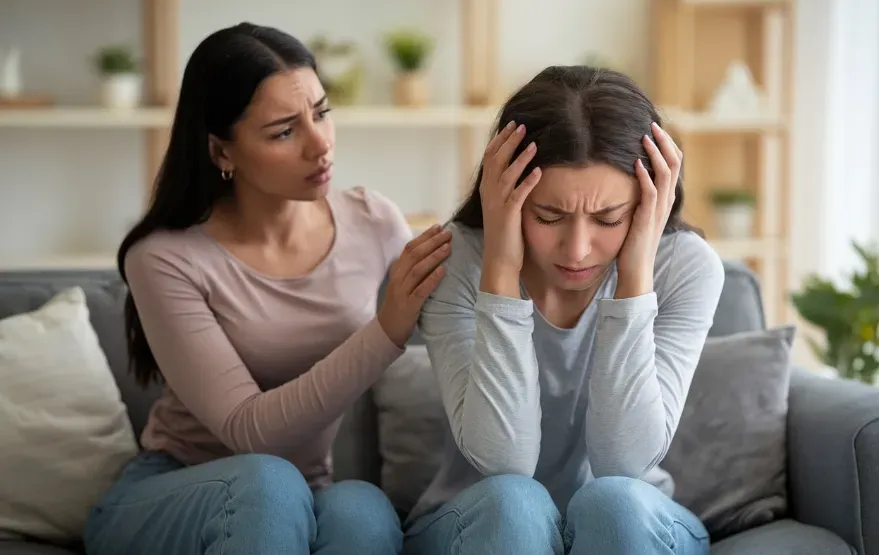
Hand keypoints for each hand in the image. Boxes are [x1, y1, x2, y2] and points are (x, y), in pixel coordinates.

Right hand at [378, 225, 451, 346]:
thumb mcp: (403, 283)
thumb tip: (432, 252)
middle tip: (448, 234)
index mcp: (397, 271)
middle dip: (432, 242)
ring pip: (417, 270)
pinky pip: (421, 290)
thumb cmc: (400, 304)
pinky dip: (432, 280)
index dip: (424, 237)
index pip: (410, 248)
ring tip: (448, 248)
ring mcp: (402, 292)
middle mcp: (398, 278)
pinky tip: (443, 272)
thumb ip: (413, 269)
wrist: (388, 330)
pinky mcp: (408, 306)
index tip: (439, 227)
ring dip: (434, 257)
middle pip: (414, 255)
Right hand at [478, 121, 542, 297]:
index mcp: (487, 189)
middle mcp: (489, 193)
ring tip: (533, 143)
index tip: (511, 126)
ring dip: (520, 157)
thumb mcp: (503, 207)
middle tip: (522, 126)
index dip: (500, 140)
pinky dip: (528, 181)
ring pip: (506, 174)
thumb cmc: (505, 235)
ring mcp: (497, 204)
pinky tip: (538, 171)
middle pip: (496, 160)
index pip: (490, 158)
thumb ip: (507, 189)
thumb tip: (518, 173)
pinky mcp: (508, 215)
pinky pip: (518, 194)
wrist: (499, 260)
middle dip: (509, 141)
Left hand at [616, 122, 681, 298]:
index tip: (655, 129)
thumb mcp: (637, 215)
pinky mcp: (647, 220)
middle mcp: (666, 203)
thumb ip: (638, 198)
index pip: (674, 165)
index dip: (667, 146)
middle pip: (675, 164)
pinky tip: (636, 162)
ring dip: (656, 153)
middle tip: (652, 124)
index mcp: (665, 200)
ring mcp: (659, 211)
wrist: (635, 271)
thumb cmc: (632, 245)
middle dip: (664, 142)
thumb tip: (628, 179)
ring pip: (666, 174)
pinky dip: (645, 175)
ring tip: (646, 136)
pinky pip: (650, 193)